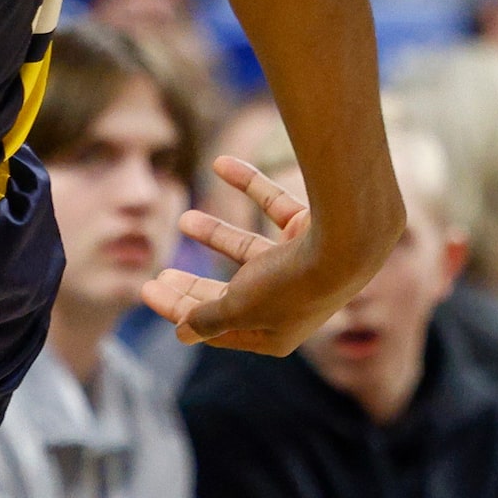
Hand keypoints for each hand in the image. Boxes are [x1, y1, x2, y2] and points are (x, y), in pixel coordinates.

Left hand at [142, 156, 361, 352]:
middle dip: (194, 285)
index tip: (148, 290)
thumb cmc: (291, 283)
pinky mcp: (310, 228)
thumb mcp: (239, 307)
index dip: (181, 311)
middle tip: (161, 273)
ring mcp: (302, 264)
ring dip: (216, 233)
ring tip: (183, 219)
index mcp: (276, 335)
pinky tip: (220, 163)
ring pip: (249, 249)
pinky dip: (249, 183)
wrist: (349, 240)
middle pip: (232, 294)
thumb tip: (183, 333)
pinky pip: (273, 204)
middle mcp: (291, 303)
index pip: (219, 327)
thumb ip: (209, 317)